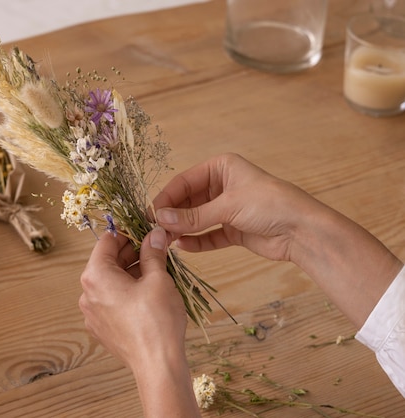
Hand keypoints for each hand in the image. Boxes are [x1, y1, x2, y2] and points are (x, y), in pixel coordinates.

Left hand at [79, 227, 197, 416]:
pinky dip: (128, 292)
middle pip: (108, 262)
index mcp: (95, 276)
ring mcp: (93, 314)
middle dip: (132, 253)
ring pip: (111, 283)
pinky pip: (112, 301)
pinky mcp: (102, 329)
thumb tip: (154, 234)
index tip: (144, 229)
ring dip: (132, 272)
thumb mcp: (158, 279)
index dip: (127, 232)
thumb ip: (153, 252)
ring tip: (157, 269)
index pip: (106, 241)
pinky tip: (149, 292)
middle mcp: (87, 294)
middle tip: (156, 247)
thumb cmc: (157, 321)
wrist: (157, 365)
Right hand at [153, 153, 401, 326]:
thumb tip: (160, 219)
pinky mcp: (233, 230)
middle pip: (188, 201)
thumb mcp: (228, 206)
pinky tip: (183, 247)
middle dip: (173, 215)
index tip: (151, 214)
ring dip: (182, 229)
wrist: (303, 231)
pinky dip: (196, 241)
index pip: (184, 181)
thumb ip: (193, 215)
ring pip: (196, 219)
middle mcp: (222, 186)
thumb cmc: (270, 204)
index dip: (166, 198)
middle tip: (156, 231)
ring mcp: (227, 209)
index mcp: (221, 168)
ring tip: (166, 241)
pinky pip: (207, 235)